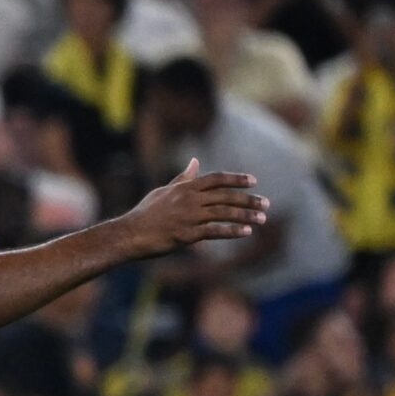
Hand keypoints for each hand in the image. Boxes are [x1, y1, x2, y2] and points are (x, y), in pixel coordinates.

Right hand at [119, 161, 267, 258]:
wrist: (129, 234)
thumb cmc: (144, 213)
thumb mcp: (163, 191)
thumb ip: (183, 178)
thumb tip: (195, 161)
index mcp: (185, 188)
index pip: (217, 179)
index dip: (237, 179)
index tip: (253, 182)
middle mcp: (190, 200)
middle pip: (227, 196)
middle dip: (249, 200)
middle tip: (265, 204)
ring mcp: (189, 217)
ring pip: (225, 213)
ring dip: (246, 216)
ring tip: (262, 219)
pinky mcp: (187, 234)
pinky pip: (215, 231)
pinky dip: (232, 231)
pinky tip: (246, 232)